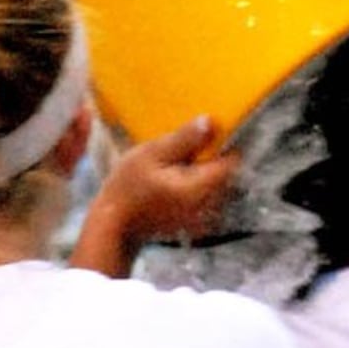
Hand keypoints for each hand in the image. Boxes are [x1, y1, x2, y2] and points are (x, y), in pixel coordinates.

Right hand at [75, 118, 240, 273]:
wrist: (116, 226)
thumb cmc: (128, 190)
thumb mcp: (152, 154)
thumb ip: (185, 139)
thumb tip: (211, 121)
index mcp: (201, 188)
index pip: (232, 161)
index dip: (223, 144)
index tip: (205, 136)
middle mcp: (210, 207)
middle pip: (227, 174)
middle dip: (212, 159)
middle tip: (183, 153)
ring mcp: (205, 219)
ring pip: (219, 186)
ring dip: (204, 173)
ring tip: (176, 170)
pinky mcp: (198, 224)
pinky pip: (209, 199)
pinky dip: (197, 188)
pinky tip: (175, 185)